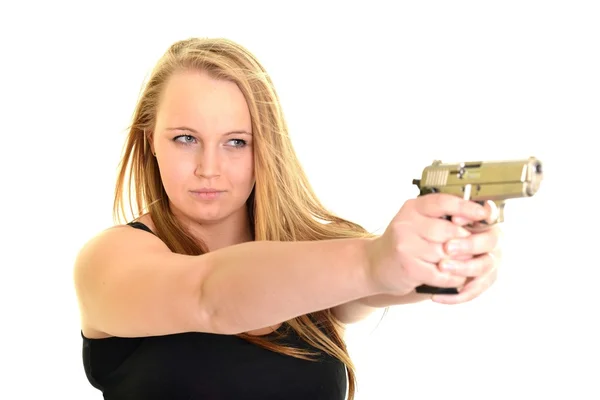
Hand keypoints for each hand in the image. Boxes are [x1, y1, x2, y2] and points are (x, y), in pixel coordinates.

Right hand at [366, 193, 493, 297]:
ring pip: (446, 253)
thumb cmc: (404, 243)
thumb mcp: (417, 222)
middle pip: (448, 231)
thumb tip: (479, 216)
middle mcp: (406, 223)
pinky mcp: (408, 267)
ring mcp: (405, 246)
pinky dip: (452, 277)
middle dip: (464, 241)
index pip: (442, 202)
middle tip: (472, 248)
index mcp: (412, 208)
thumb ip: (440, 217)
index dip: (465, 207)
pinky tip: (453, 276)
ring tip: (462, 264)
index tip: (483, 214)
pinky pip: (441, 272)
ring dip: (460, 262)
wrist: (376, 264)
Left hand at [432, 208, 501, 303]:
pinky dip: (454, 295)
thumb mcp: (443, 218)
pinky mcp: (483, 281)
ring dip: (463, 268)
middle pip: (489, 242)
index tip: (456, 219)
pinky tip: (436, 296)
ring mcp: (491, 262)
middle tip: (448, 247)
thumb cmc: (442, 230)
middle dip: (468, 244)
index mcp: (486, 221)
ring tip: (442, 266)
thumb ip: (451, 214)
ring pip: (483, 267)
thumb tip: (455, 216)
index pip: (490, 215)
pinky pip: (473, 291)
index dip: (477, 216)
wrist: (435, 251)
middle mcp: (493, 242)